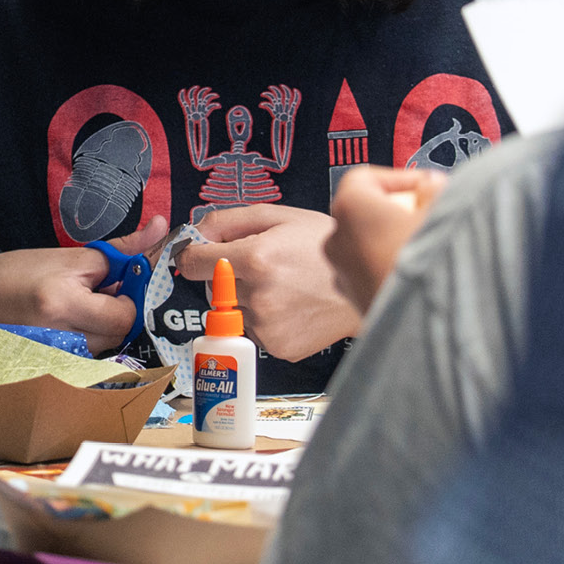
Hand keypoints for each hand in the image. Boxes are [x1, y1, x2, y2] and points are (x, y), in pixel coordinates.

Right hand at [0, 214, 172, 353]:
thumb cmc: (17, 274)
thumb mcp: (68, 255)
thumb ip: (120, 249)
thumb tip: (161, 228)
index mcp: (62, 303)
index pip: (125, 314)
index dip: (128, 298)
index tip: (115, 286)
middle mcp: (59, 336)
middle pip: (119, 334)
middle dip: (116, 313)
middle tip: (94, 295)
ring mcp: (55, 358)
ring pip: (105, 347)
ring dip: (101, 328)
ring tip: (76, 310)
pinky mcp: (50, 369)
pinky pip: (87, 357)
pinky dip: (86, 341)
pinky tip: (66, 327)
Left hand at [180, 205, 361, 362]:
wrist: (371, 282)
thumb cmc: (325, 245)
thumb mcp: (280, 216)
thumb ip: (229, 220)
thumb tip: (195, 232)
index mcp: (255, 259)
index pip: (192, 264)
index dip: (194, 256)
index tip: (200, 255)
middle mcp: (257, 297)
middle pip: (215, 288)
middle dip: (232, 276)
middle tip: (268, 267)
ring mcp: (267, 327)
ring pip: (235, 311)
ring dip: (250, 300)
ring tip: (285, 287)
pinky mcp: (278, 348)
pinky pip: (255, 332)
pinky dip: (266, 320)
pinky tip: (292, 306)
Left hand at [325, 166, 446, 317]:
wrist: (429, 328)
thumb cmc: (432, 270)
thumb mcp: (445, 212)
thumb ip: (434, 190)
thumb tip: (431, 186)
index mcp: (351, 208)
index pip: (366, 178)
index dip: (400, 178)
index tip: (425, 186)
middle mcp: (337, 241)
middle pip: (364, 213)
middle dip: (396, 211)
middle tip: (429, 216)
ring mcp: (342, 274)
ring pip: (366, 246)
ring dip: (393, 242)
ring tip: (428, 249)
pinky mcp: (353, 303)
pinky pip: (370, 274)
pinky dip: (389, 269)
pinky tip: (420, 276)